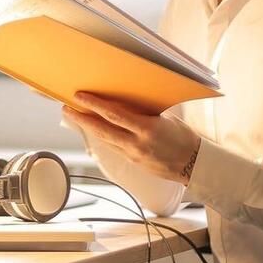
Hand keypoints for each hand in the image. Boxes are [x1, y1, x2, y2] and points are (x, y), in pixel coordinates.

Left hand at [63, 91, 200, 185]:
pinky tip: (93, 128)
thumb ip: (144, 112)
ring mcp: (133, 155)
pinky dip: (102, 136)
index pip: (114, 114)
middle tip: (66, 108)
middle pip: (102, 129)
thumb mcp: (165, 119)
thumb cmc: (184, 138)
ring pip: (104, 139)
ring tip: (75, 115)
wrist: (195, 165)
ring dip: (88, 127)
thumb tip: (125, 101)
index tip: (80, 96)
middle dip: (82, 118)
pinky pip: (113, 146)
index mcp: (147, 129)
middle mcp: (137, 143)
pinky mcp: (132, 162)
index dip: (95, 105)